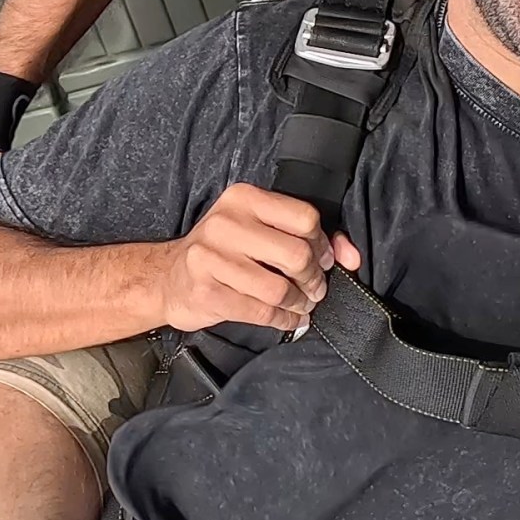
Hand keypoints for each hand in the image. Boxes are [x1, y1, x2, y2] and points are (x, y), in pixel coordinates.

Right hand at [156, 183, 359, 333]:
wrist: (168, 278)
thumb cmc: (223, 252)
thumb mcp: (259, 230)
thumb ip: (307, 236)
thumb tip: (351, 257)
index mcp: (244, 198)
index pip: (304, 217)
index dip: (322, 244)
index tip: (323, 261)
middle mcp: (226, 223)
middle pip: (297, 255)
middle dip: (314, 279)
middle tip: (315, 289)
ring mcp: (211, 258)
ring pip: (280, 288)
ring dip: (299, 303)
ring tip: (302, 305)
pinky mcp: (206, 292)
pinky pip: (261, 312)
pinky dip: (283, 320)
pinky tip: (288, 319)